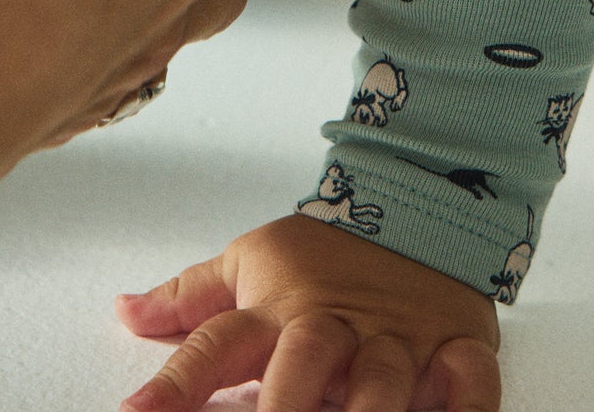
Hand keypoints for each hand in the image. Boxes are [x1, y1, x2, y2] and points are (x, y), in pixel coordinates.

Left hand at [116, 213, 501, 410]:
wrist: (419, 202)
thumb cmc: (327, 251)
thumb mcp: (253, 263)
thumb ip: (191, 297)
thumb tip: (125, 309)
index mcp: (278, 310)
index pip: (215, 343)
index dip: (177, 382)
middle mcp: (333, 328)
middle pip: (302, 362)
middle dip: (284, 407)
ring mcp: (395, 339)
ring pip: (381, 380)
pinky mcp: (456, 347)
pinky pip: (469, 383)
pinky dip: (466, 409)